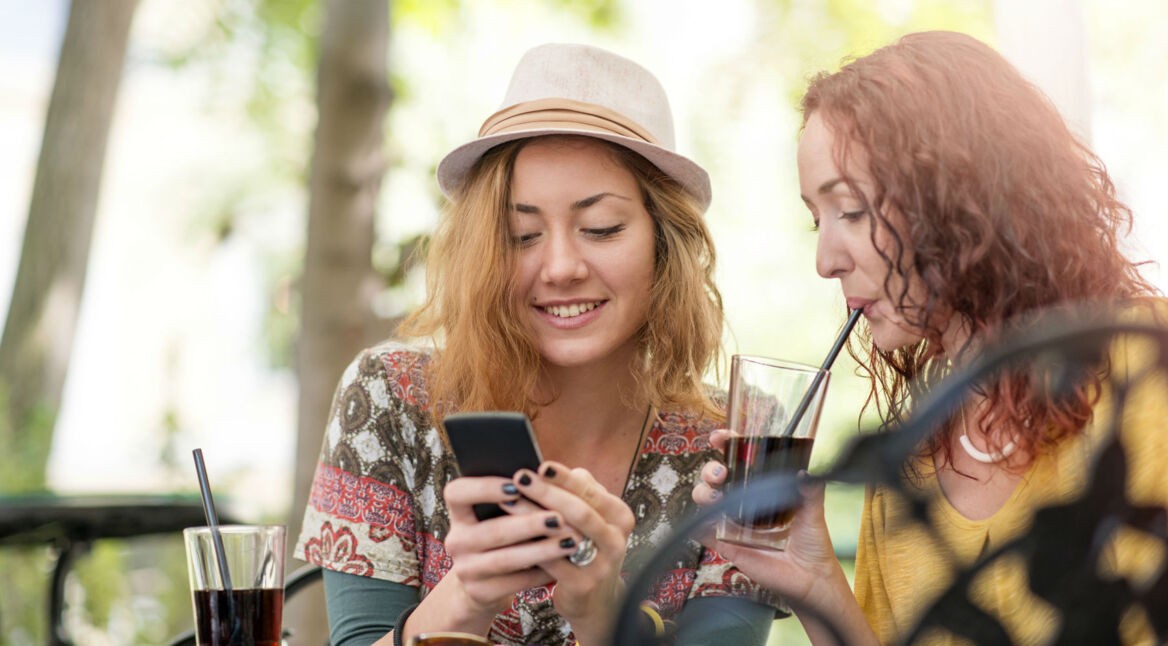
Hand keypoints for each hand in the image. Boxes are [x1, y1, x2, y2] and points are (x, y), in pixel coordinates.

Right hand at [440, 475, 582, 620]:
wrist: (482, 584)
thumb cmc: (500, 536)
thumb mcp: (496, 516)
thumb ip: (514, 498)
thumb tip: (548, 478)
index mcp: (458, 513)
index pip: (457, 493)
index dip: (484, 487)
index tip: (516, 484)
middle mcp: (457, 540)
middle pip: (492, 530)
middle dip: (529, 524)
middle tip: (559, 518)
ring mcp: (465, 569)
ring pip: (506, 559)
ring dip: (541, 550)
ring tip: (570, 542)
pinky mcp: (479, 592)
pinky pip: (515, 582)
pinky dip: (541, 574)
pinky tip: (563, 565)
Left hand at [512, 461, 634, 643]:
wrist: (595, 601)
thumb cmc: (586, 548)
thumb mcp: (592, 519)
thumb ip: (577, 493)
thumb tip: (547, 468)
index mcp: (620, 516)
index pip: (590, 490)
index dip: (564, 477)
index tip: (541, 464)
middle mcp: (617, 539)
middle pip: (579, 510)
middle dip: (546, 492)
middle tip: (520, 477)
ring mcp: (602, 564)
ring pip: (563, 533)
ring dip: (532, 515)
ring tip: (507, 500)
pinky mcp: (583, 584)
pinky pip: (552, 560)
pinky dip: (530, 544)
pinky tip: (509, 533)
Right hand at [690, 430, 844, 606]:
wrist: (810, 579)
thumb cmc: (813, 544)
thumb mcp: (814, 513)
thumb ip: (811, 491)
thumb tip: (806, 473)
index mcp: (763, 488)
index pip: (740, 460)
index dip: (727, 445)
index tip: (721, 438)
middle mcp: (745, 502)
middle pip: (716, 477)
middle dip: (711, 469)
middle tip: (721, 472)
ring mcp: (734, 522)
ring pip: (706, 500)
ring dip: (703, 493)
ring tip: (715, 496)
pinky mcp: (727, 545)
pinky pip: (704, 533)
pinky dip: (698, 527)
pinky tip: (704, 523)